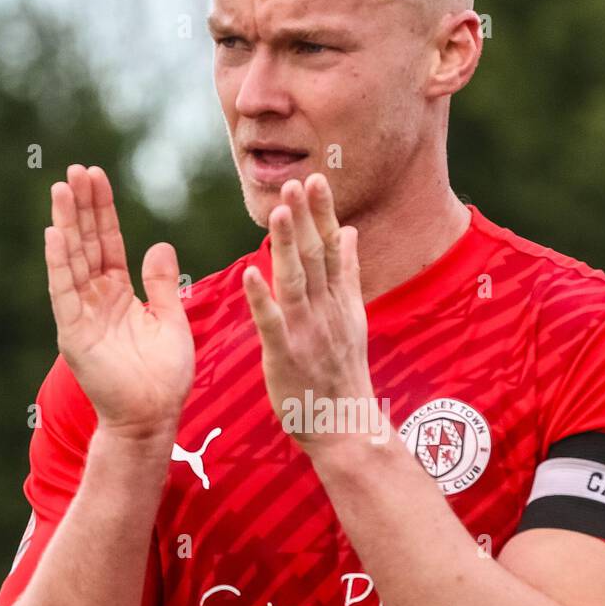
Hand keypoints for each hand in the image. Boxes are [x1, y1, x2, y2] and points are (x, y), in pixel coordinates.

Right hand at [45, 165, 194, 438]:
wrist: (153, 415)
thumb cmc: (164, 375)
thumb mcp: (170, 319)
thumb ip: (161, 283)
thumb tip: (159, 244)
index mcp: (119, 294)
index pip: (107, 242)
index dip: (102, 210)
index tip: (96, 176)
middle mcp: (96, 299)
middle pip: (86, 242)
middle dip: (81, 206)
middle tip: (76, 169)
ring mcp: (82, 314)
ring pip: (72, 259)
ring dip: (66, 223)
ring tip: (61, 187)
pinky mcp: (74, 332)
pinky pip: (64, 291)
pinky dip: (59, 263)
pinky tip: (55, 233)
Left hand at [243, 173, 383, 452]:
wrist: (344, 427)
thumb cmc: (342, 374)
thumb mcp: (353, 319)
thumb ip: (349, 274)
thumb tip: (348, 232)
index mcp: (340, 301)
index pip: (332, 249)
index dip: (324, 214)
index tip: (317, 179)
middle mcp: (326, 311)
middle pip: (316, 257)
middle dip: (307, 218)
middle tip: (299, 181)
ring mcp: (307, 333)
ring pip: (296, 281)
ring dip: (288, 246)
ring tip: (280, 211)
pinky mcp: (286, 356)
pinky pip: (272, 323)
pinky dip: (262, 298)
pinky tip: (251, 272)